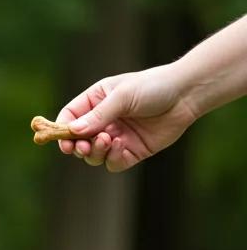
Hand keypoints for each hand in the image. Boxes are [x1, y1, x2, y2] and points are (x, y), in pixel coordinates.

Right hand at [56, 64, 198, 171]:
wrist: (186, 95)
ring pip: (93, 155)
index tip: (63, 140)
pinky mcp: (131, 151)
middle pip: (77, 141)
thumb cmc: (154, 86)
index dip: (61, 131)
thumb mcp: (123, 96)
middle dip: (76, 146)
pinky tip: (120, 146)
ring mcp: (116, 138)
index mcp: (95, 102)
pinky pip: (113, 163)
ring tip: (107, 140)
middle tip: (82, 146)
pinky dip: (112, 158)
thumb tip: (74, 132)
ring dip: (95, 152)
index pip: (69, 118)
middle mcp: (102, 121)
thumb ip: (98, 115)